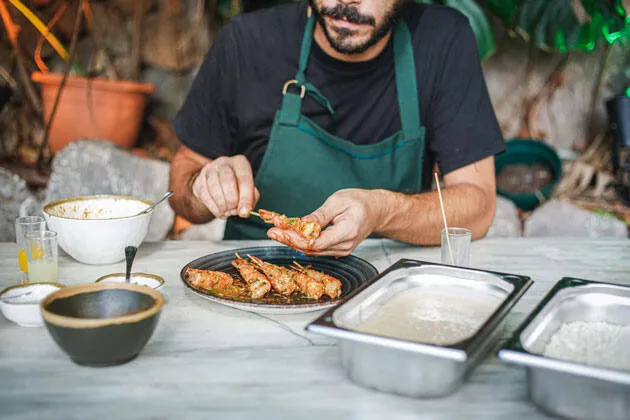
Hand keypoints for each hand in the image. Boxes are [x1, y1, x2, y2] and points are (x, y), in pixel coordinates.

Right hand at [192, 155, 259, 218]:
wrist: (219, 186)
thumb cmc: (238, 188)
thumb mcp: (249, 191)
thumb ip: (251, 200)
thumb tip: (244, 211)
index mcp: (240, 163)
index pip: (244, 178)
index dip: (245, 197)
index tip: (244, 212)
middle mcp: (224, 162)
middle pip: (227, 180)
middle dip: (231, 199)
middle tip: (233, 211)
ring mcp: (209, 170)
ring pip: (213, 186)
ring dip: (221, 204)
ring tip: (227, 212)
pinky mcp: (199, 180)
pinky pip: (204, 194)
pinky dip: (212, 206)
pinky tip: (219, 212)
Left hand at [267, 189, 383, 256]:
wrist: (376, 211)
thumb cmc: (360, 202)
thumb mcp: (338, 201)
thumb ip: (319, 216)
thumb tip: (302, 224)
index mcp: (347, 232)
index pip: (316, 243)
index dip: (295, 239)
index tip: (279, 231)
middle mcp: (344, 246)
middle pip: (311, 249)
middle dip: (289, 240)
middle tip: (272, 231)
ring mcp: (341, 251)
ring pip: (312, 251)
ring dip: (293, 242)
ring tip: (277, 231)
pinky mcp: (337, 250)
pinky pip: (317, 249)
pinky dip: (302, 242)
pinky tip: (290, 235)